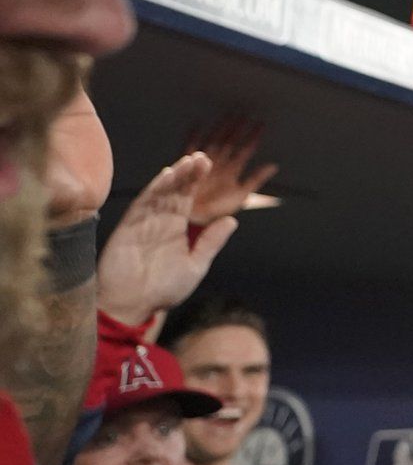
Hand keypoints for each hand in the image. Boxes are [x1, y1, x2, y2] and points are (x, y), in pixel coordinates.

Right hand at [95, 153, 239, 325]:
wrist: (132, 307)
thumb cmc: (163, 290)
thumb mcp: (195, 265)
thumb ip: (211, 242)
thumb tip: (232, 220)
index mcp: (177, 229)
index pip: (188, 199)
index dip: (197, 182)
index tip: (208, 164)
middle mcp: (160, 222)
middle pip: (176, 192)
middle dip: (188, 174)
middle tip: (202, 158)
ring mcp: (143, 223)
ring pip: (160, 194)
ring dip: (174, 177)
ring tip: (188, 162)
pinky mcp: (128, 228)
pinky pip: (142, 205)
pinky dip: (153, 190)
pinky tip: (165, 177)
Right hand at [181, 117, 277, 223]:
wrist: (195, 223)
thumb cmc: (218, 210)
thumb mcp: (241, 195)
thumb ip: (256, 179)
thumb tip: (274, 165)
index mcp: (232, 170)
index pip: (245, 150)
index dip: (253, 137)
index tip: (261, 124)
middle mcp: (219, 164)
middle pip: (229, 141)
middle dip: (236, 127)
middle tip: (245, 111)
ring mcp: (203, 165)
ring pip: (212, 142)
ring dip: (219, 128)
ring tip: (226, 114)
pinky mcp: (187, 168)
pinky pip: (188, 150)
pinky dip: (192, 138)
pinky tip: (196, 125)